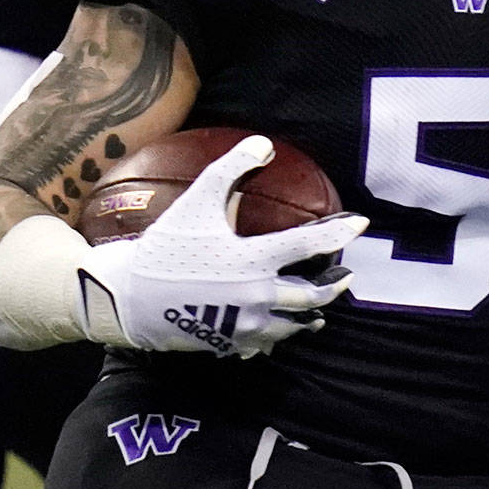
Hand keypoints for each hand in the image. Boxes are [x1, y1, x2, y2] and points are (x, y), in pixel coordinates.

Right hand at [79, 137, 367, 356]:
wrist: (128, 297)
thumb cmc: (164, 246)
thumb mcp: (196, 201)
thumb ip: (230, 168)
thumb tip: (264, 143)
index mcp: (253, 260)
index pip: (310, 244)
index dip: (339, 232)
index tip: (360, 223)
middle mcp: (256, 296)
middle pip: (313, 295)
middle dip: (334, 285)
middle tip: (345, 277)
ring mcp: (244, 325)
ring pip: (294, 326)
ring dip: (311, 316)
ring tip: (319, 312)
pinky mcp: (230, 344)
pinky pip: (265, 344)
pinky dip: (277, 337)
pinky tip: (279, 331)